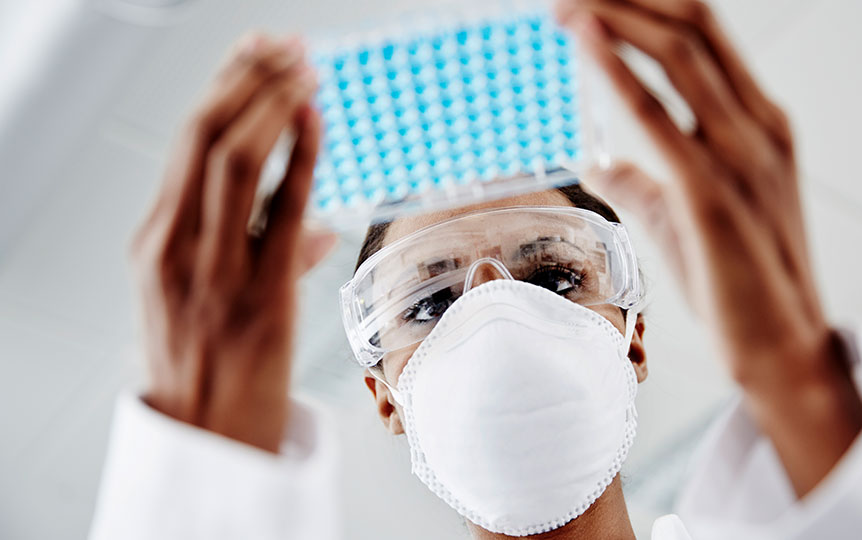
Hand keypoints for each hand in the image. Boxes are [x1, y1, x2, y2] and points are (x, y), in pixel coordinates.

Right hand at [129, 34, 336, 451]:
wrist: (207, 438)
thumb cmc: (205, 367)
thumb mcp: (197, 302)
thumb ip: (244, 254)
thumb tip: (313, 232)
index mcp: (154, 243)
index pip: (185, 145)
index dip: (222, 89)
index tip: (252, 52)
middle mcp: (175, 248)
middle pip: (203, 137)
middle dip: (245, 80)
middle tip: (282, 44)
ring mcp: (214, 271)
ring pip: (234, 161)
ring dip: (272, 103)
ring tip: (303, 67)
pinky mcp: (260, 295)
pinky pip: (281, 210)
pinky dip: (299, 156)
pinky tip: (315, 118)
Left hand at [556, 0, 861, 494]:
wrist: (778, 341)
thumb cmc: (735, 278)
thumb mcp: (681, 214)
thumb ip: (641, 180)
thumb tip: (597, 162)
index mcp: (759, 122)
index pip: (705, 36)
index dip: (650, 6)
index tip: (598, 1)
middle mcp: (757, 126)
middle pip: (692, 28)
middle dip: (628, 0)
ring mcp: (741, 155)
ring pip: (679, 57)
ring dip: (617, 20)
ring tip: (565, 8)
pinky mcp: (712, 193)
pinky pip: (660, 118)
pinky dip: (619, 72)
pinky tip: (586, 42)